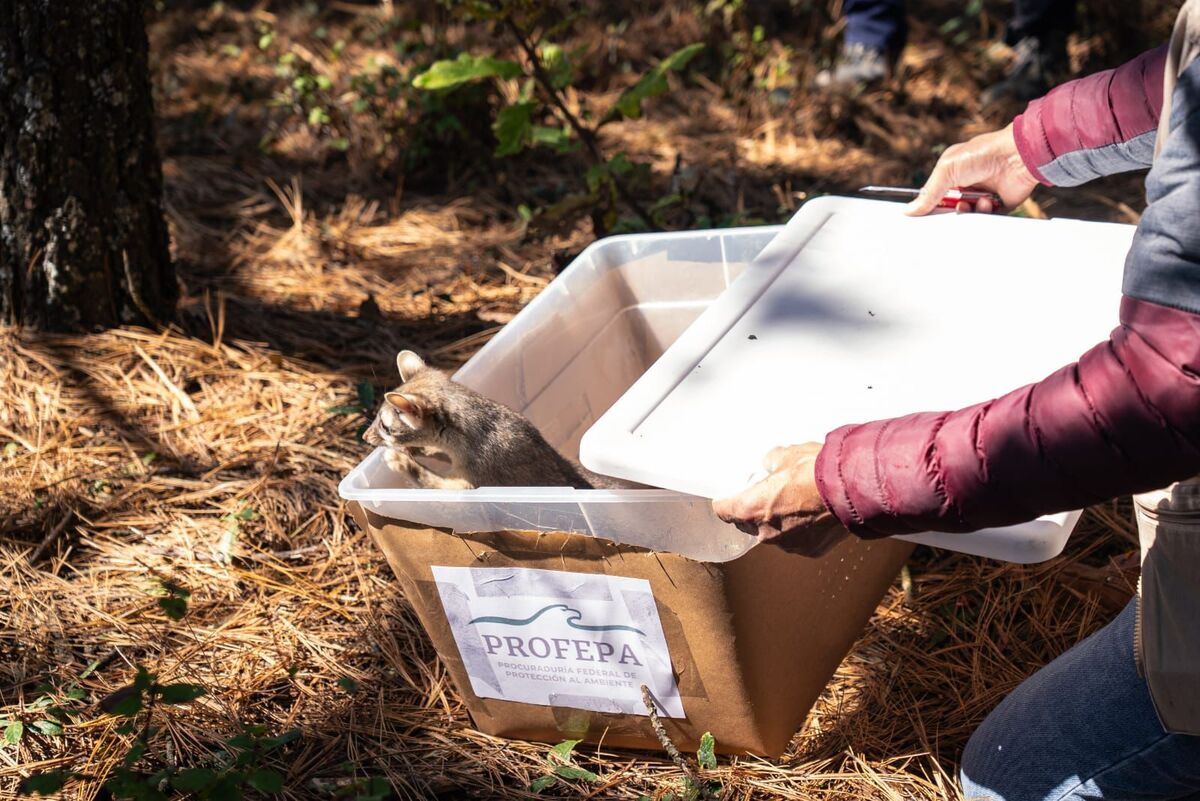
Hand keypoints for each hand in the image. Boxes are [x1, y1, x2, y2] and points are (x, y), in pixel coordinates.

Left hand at [712, 443, 849, 556]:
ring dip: (781, 521)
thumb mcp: (786, 455)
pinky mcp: (811, 550)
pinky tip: (815, 514)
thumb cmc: (817, 471)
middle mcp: (765, 532)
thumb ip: (771, 462)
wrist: (853, 489)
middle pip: (748, 523)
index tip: (729, 497)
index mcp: (751, 508)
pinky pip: (798, 540)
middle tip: (770, 494)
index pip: (723, 511)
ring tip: (799, 502)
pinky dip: (803, 529)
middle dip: (755, 510)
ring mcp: (788, 544)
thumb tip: (771, 464)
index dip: (726, 502)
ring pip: (775, 533)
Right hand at [905, 123, 1037, 215]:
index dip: (928, 207)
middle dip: (949, 213)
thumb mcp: (947, 171)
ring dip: (968, 212)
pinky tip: (989, 202)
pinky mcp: (999, 205)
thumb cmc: (982, 155)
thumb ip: (928, 193)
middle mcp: (966, 185)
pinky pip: (986, 220)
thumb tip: (908, 210)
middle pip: (949, 209)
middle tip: (950, 212)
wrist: (1017, 156)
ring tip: (975, 202)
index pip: (934, 196)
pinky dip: (986, 213)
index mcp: (952, 174)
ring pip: (967, 217)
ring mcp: (982, 195)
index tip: (920, 218)